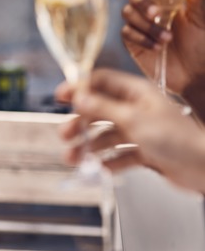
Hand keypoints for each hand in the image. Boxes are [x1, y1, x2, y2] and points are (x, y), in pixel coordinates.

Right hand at [59, 69, 204, 192]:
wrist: (203, 167)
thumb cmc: (175, 139)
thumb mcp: (132, 119)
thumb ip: (103, 108)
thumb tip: (79, 97)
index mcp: (136, 93)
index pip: (101, 82)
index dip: (79, 88)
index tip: (60, 97)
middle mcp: (137, 109)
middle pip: (99, 110)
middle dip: (80, 123)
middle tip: (65, 135)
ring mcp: (141, 130)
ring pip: (107, 135)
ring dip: (89, 146)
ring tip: (75, 159)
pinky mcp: (145, 151)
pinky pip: (120, 154)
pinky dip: (108, 161)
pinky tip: (100, 169)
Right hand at [121, 0, 204, 95]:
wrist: (198, 72)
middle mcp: (150, 3)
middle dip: (141, 0)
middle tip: (156, 13)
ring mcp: (140, 21)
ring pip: (127, 12)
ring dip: (147, 25)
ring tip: (168, 38)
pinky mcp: (133, 39)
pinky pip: (127, 32)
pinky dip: (142, 38)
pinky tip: (158, 47)